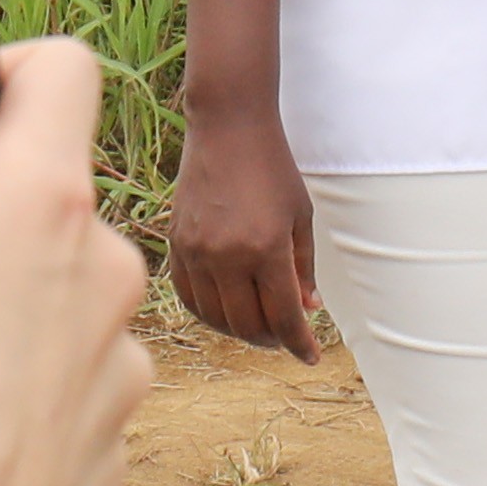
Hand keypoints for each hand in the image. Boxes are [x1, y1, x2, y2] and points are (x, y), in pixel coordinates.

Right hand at [164, 101, 316, 361]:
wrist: (227, 128)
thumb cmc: (273, 168)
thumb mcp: (300, 216)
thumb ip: (303, 267)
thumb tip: (306, 309)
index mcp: (265, 248)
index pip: (283, 317)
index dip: (299, 344)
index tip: (310, 357)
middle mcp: (227, 256)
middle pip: (247, 325)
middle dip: (272, 339)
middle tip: (285, 337)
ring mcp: (196, 252)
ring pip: (216, 317)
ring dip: (240, 330)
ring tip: (257, 326)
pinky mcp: (176, 243)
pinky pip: (188, 296)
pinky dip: (208, 312)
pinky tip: (224, 311)